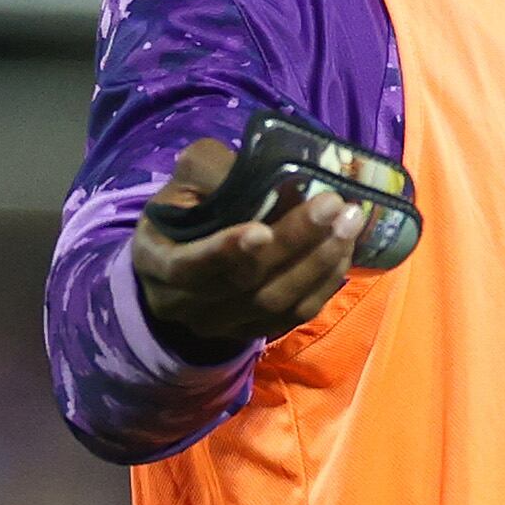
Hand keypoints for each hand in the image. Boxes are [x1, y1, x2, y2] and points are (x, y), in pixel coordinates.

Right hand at [132, 137, 368, 358]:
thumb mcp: (189, 178)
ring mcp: (222, 325)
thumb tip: (275, 175)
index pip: (189, 266)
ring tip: (349, 222)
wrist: (186, 255)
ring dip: (318, 263)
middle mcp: (185, 304)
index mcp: (156, 262)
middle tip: (332, 206)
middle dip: (292, 243)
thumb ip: (218, 172)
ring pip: (275, 304)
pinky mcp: (255, 332)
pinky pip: (295, 315)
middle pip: (244, 285)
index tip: (262, 230)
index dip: (226, 252)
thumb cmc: (189, 207)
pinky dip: (324, 282)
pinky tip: (343, 249)